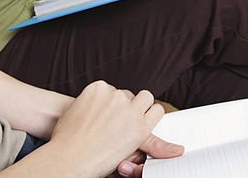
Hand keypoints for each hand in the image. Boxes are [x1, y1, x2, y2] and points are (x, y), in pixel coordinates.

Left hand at [51, 81, 174, 176]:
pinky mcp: (97, 89)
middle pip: (144, 96)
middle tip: (121, 116)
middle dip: (136, 104)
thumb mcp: (130, 154)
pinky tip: (91, 111)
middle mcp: (131, 110)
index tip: (139, 118)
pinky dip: (98, 96)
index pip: (157, 109)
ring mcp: (114, 97)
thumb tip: (180, 151)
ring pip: (123, 92)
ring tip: (102, 118)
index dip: (146, 114)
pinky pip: (104, 87)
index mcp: (141, 128)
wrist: (67, 157)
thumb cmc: (96, 160)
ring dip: (115, 100)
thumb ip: (154, 146)